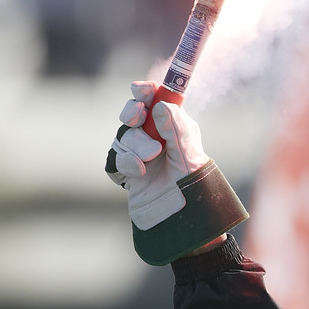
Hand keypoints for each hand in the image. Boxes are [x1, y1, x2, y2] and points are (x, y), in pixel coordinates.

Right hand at [106, 81, 211, 229]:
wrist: (183, 217)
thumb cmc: (193, 185)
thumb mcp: (189, 155)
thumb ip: (176, 129)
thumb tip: (161, 106)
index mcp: (171, 127)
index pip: (154, 100)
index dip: (145, 91)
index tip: (143, 90)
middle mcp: (153, 137)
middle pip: (132, 113)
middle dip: (132, 112)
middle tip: (138, 117)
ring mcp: (137, 153)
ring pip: (124, 136)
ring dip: (136, 144)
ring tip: (151, 159)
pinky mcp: (126, 171)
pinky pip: (115, 158)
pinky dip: (125, 162)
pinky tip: (138, 171)